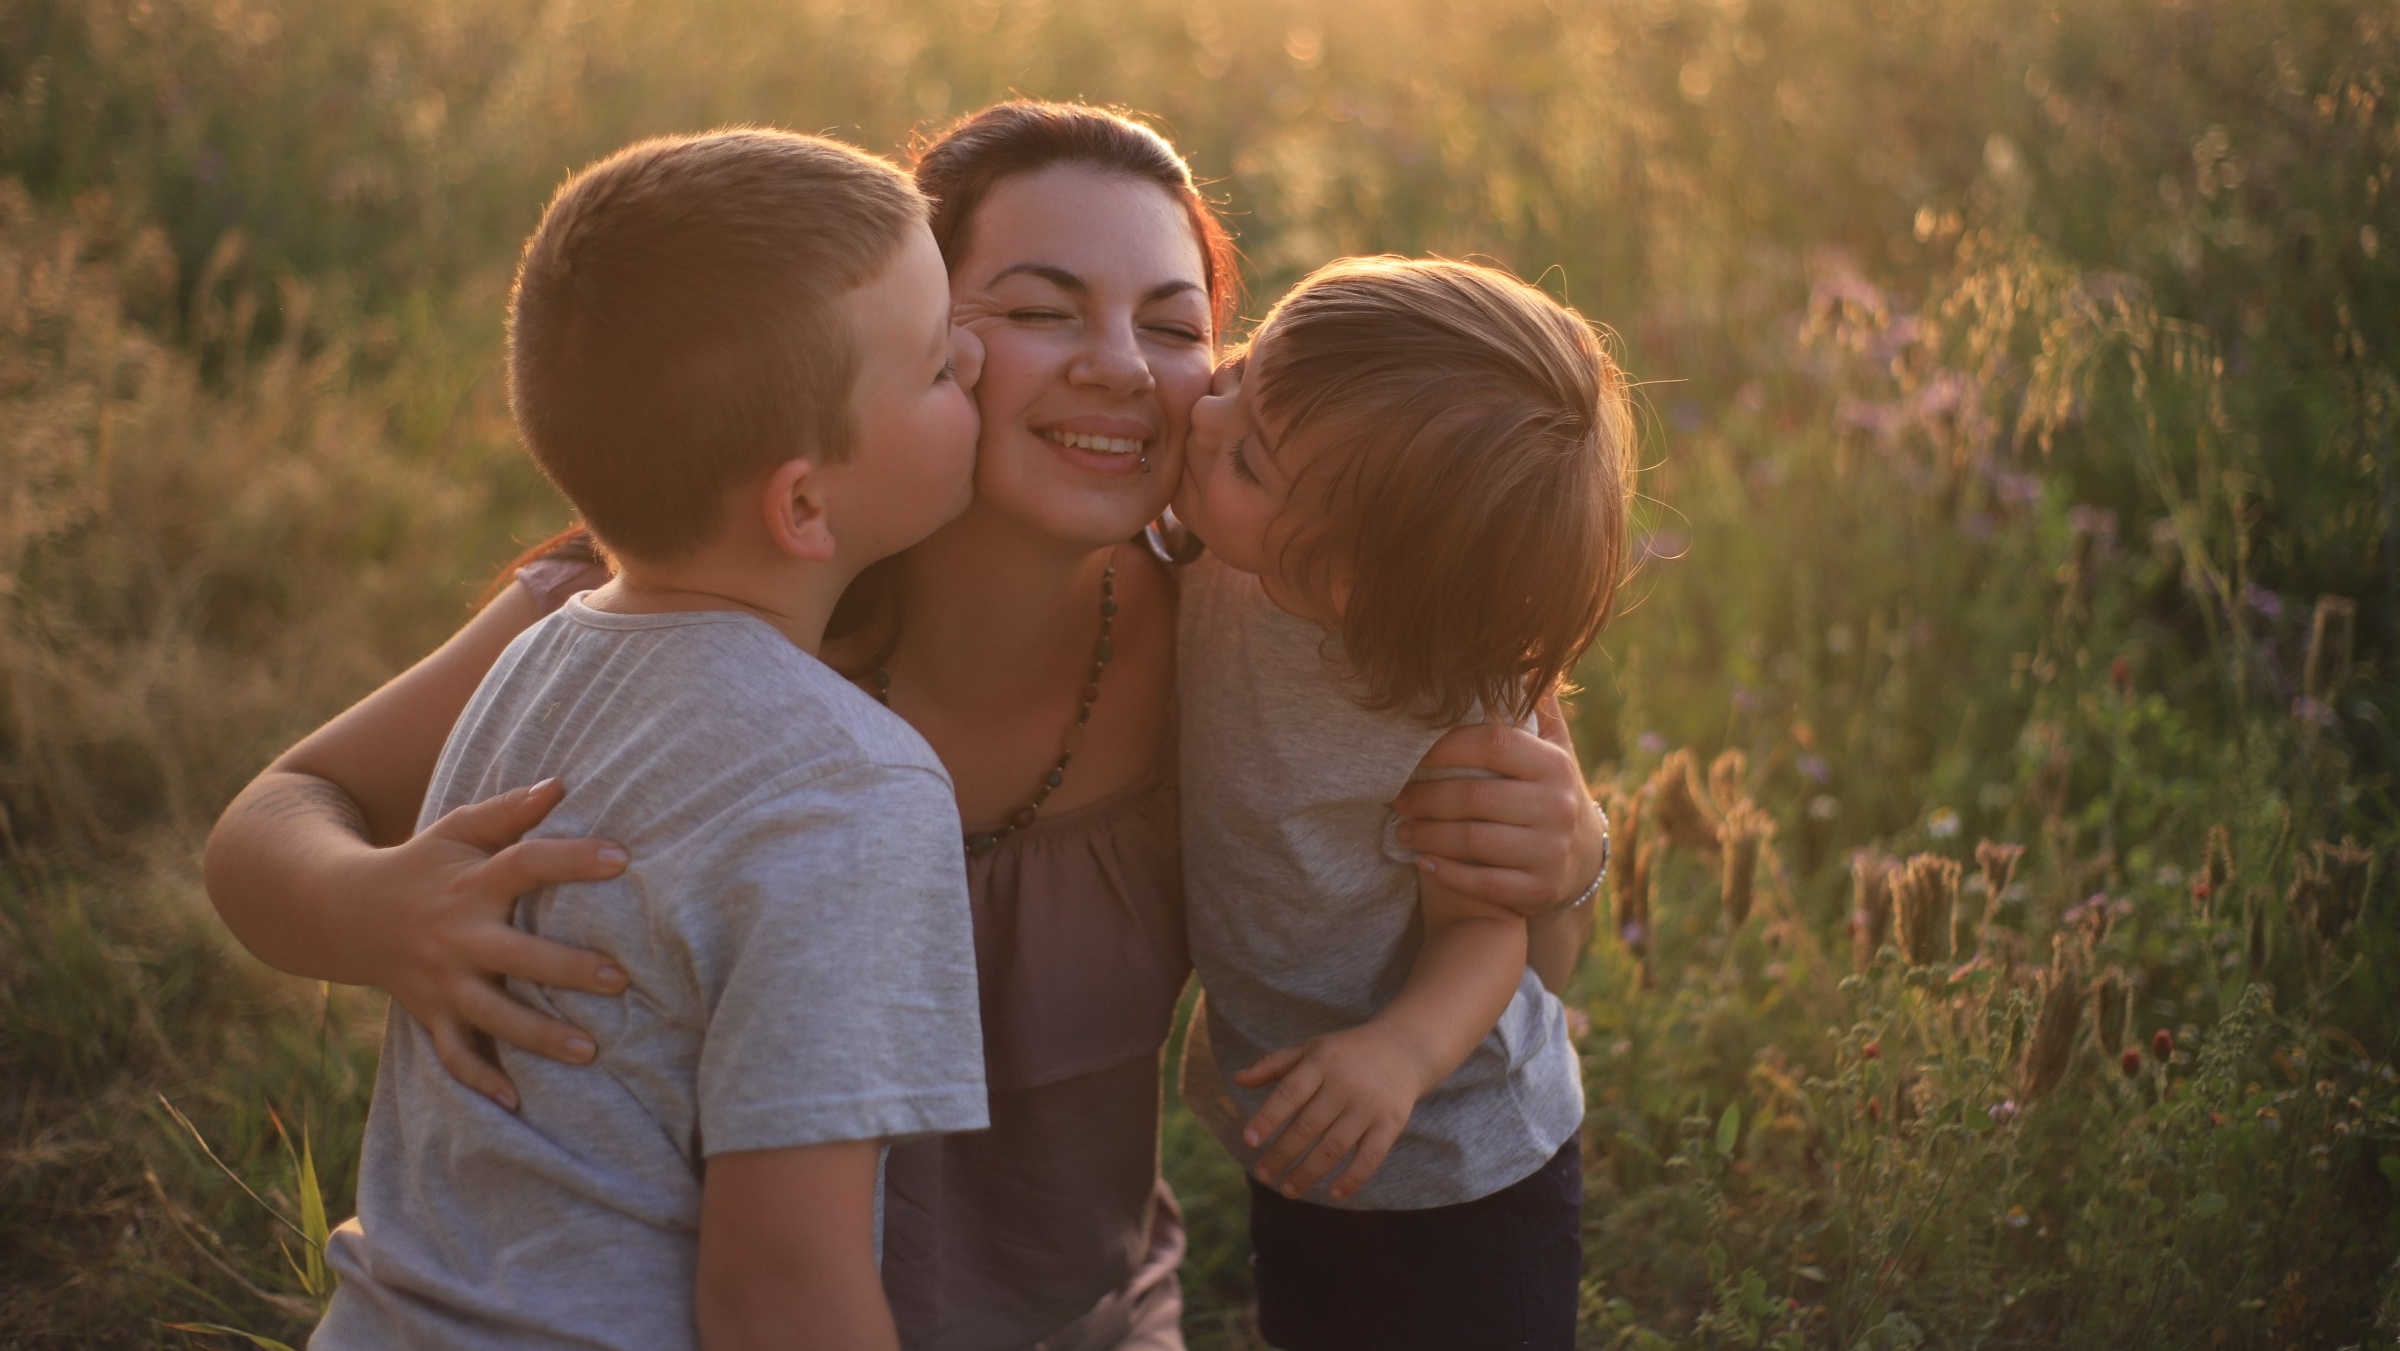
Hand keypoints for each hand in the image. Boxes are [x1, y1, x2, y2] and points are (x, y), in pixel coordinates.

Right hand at [360, 778, 630, 1110]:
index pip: (524, 863)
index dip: (571, 859)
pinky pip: (454, 1055)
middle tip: (620, 979)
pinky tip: (517, 1103)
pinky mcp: (430, 1014)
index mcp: (470, 883)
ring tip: (590, 1051)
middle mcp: (457, 936)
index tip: (622, 858)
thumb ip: (509, 810)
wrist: (342, 911)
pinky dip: (480, 1081)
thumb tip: (563, 783)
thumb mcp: (457, 829)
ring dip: (538, 1035)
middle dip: (565, 969)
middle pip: (515, 954)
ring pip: (491, 1015)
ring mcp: (442, 981)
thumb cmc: (422, 863)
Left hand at [1233, 1025, 1432, 1201]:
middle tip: (1263, 1174)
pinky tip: (1333, 1194)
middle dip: (1282, 1154)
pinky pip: (1370, 1157)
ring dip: (1308, 1172)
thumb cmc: (1345, 1052)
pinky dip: (1352, 1178)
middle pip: (1308, 1126)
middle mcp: (1345, 1084)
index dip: (1268, 1118)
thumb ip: (1273, 1064)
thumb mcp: (1310, 1049)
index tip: (1248, 1141)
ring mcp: (1369, 1106)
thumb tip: (1237, 1080)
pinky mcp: (1390, 1124)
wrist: (1403, 1048)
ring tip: (1287, 1190)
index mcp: (1321, 1063)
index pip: (1289, 1093)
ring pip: (1334, 1147)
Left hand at [1393, 703, 1604, 913]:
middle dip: (1425, 797)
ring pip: (1472, 841)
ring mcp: (1550, 852)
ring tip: (1400, 828)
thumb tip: (1522, 656)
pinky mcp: (1538, 890)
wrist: (1583, 859)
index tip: (1410, 753)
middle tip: (1394, 797)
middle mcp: (1557, 807)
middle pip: (1474, 796)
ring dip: (1427, 835)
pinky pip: (1482, 883)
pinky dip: (1446, 872)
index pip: (1492, 744)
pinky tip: (1421, 861)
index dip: (1444, 746)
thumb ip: (1535, 709)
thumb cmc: (1548, 791)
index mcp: (1555, 764)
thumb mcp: (1554, 749)